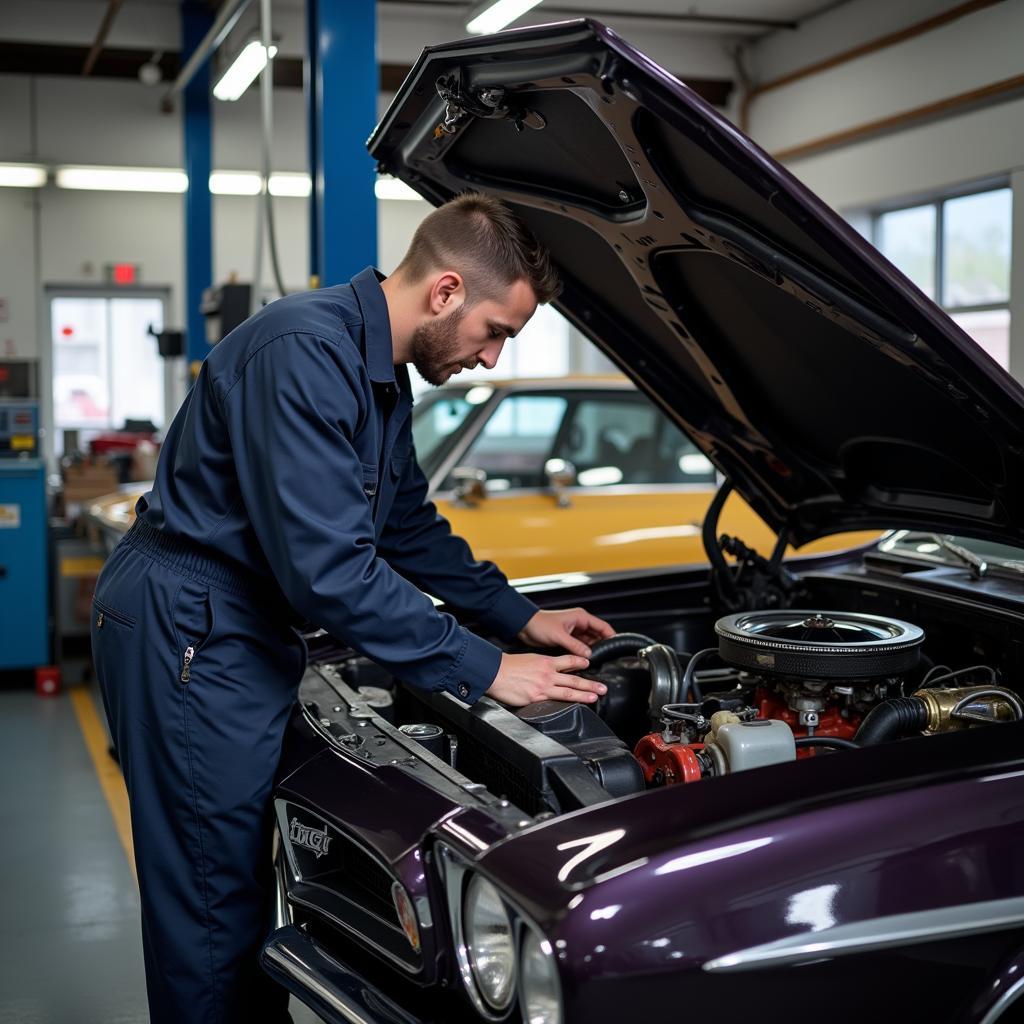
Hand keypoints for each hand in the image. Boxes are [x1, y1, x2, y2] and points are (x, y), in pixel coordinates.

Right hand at [485, 653, 606, 706]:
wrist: (495, 672)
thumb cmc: (508, 666)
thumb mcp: (529, 660)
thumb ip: (541, 665)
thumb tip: (549, 669)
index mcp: (545, 661)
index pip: (568, 660)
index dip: (580, 662)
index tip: (589, 664)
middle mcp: (547, 673)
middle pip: (574, 677)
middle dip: (590, 683)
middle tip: (603, 687)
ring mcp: (543, 686)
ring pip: (569, 690)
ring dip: (584, 694)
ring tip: (596, 697)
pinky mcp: (537, 697)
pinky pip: (556, 701)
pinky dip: (568, 703)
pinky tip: (575, 706)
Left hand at [517, 607, 614, 657]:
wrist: (524, 626)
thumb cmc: (540, 624)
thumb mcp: (559, 636)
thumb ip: (575, 646)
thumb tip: (589, 655)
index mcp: (581, 617)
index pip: (603, 627)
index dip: (612, 636)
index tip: (617, 647)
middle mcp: (579, 623)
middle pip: (598, 635)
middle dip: (602, 646)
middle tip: (607, 658)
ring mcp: (574, 631)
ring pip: (589, 642)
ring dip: (592, 650)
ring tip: (597, 661)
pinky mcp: (567, 638)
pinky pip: (580, 646)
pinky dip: (583, 652)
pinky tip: (585, 660)